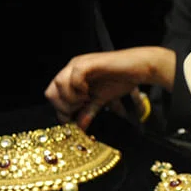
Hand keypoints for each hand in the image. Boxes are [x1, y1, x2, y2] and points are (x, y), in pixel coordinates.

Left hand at [44, 46, 172, 128]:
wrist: (140, 68)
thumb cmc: (122, 80)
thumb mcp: (102, 100)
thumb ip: (89, 111)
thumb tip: (79, 128)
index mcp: (72, 77)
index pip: (53, 95)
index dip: (61, 111)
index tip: (75, 118)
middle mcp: (72, 68)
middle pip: (50, 91)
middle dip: (63, 106)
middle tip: (80, 109)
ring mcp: (79, 64)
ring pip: (59, 83)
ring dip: (70, 98)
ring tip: (85, 100)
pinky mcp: (89, 62)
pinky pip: (74, 76)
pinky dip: (79, 88)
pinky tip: (90, 92)